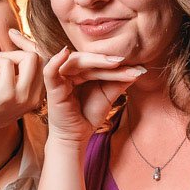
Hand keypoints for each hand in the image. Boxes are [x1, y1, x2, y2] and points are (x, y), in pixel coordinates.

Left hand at [0, 36, 43, 135]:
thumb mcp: (9, 92)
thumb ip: (20, 77)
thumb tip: (22, 48)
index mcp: (37, 97)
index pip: (46, 63)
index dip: (32, 46)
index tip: (16, 35)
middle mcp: (34, 98)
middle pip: (41, 58)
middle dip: (22, 45)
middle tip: (3, 50)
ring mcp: (21, 96)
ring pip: (30, 58)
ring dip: (11, 52)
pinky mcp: (5, 94)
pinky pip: (8, 64)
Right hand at [8, 30, 145, 147]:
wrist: (77, 136)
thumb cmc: (89, 115)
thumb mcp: (108, 96)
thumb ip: (119, 82)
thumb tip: (140, 69)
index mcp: (82, 71)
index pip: (98, 62)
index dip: (115, 64)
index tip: (137, 67)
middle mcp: (70, 72)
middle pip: (88, 60)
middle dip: (106, 61)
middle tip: (123, 61)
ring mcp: (60, 79)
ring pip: (75, 62)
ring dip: (94, 60)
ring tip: (113, 63)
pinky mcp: (52, 88)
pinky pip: (50, 72)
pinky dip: (55, 62)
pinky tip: (64, 53)